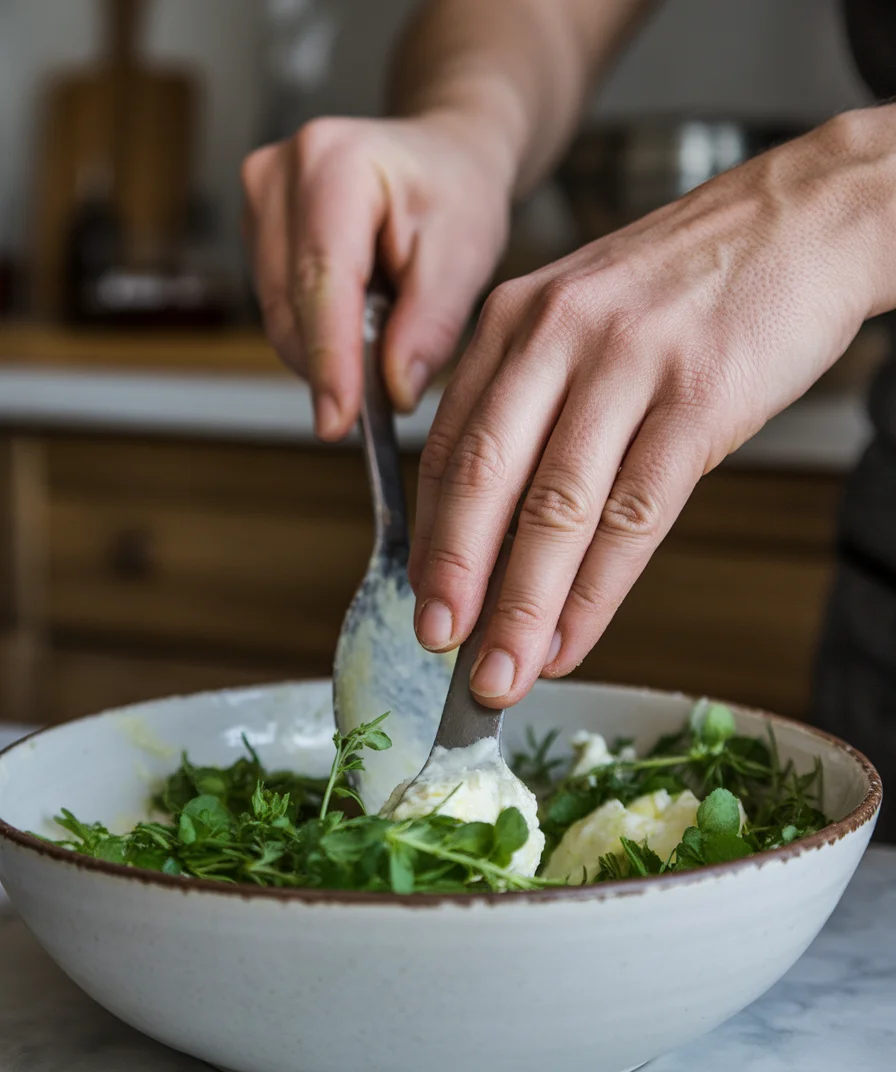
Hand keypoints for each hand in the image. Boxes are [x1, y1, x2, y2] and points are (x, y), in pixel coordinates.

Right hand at [241, 113, 513, 438]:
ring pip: (279, 317)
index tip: (338, 420)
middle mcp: (277, 176)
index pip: (321, 282)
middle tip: (390, 389)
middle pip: (290, 306)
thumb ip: (430, 328)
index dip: (329, 359)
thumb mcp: (464, 257)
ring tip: (386, 325)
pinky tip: (361, 315)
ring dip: (330, 348)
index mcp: (334, 164)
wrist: (439, 157)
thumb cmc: (454, 193)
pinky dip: (320, 333)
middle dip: (336, 363)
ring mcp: (257, 202)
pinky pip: (279, 310)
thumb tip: (393, 391)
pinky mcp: (255, 231)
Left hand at [409, 110, 895, 706]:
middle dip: (454, 579)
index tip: (421, 598)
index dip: (430, 535)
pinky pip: (634, 515)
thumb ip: (530, 399)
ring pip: (556, 512)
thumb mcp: (581, 316)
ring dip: (521, 607)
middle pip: (484, 481)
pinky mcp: (698, 397)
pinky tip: (574, 637)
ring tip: (502, 673)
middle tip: (437, 647)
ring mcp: (627, 365)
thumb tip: (495, 514)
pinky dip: (597, 592)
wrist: (802, 218)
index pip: (448, 446)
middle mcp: (555, 337)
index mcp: (512, 321)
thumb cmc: (688, 280)